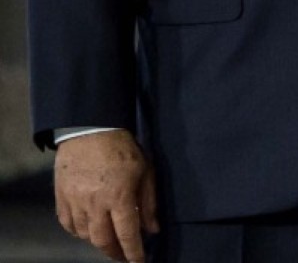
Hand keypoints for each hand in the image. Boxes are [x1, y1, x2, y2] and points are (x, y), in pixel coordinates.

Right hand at [54, 130, 156, 262]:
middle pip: (103, 240)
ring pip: (85, 235)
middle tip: (123, 256)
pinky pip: (68, 225)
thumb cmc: (123, 149)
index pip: (127, 234)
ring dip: (98, 242)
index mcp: (119, 197)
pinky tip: (89, 230)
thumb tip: (152, 229)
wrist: (90, 131)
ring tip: (109, 240)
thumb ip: (149, 202)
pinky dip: (79, 232)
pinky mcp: (62, 198)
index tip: (139, 262)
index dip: (134, 252)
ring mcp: (75, 202)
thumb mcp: (146, 172)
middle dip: (114, 253)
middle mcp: (95, 204)